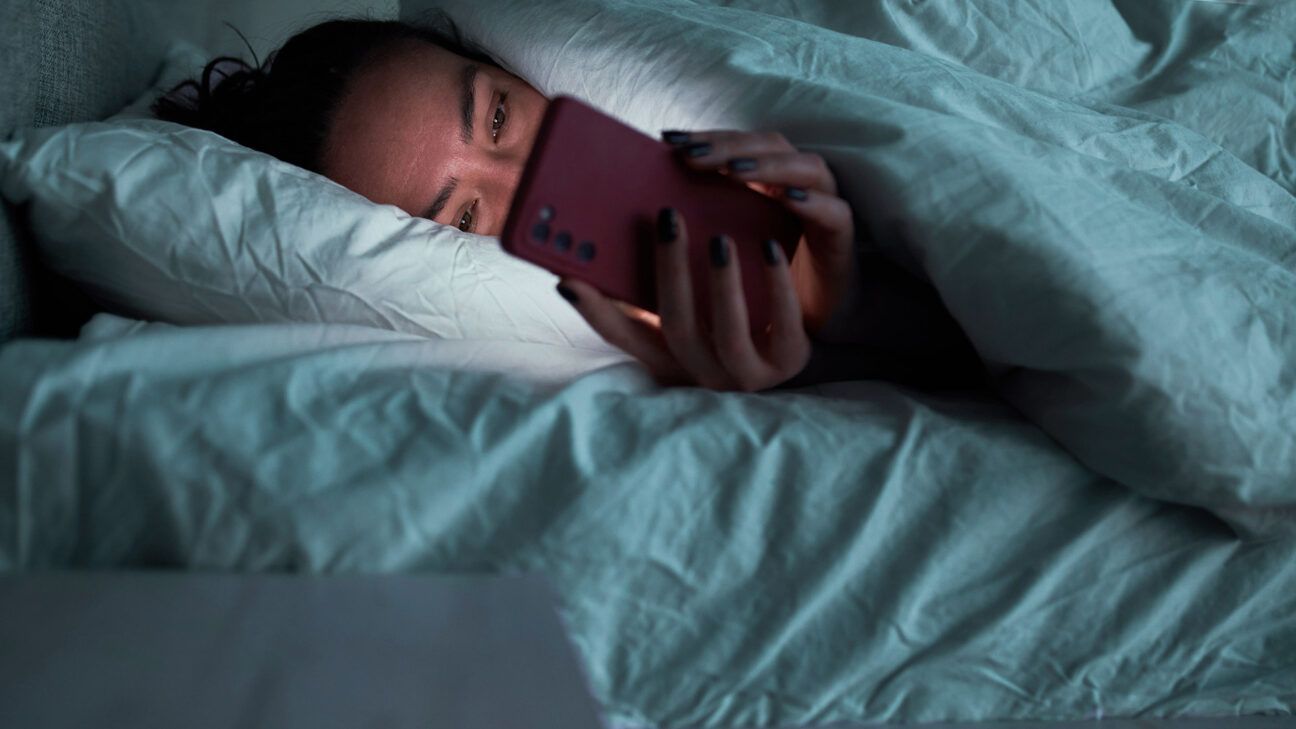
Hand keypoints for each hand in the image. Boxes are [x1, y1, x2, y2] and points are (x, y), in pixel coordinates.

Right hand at [556, 207, 810, 390]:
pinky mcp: (793, 361)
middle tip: (669, 218)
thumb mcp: (685, 321)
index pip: (625, 338)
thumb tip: (583, 266)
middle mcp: (707, 374)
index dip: (596, 311)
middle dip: (671, 272)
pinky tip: (770, 247)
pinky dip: (776, 284)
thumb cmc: (731, 328)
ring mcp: (751, 374)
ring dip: (721, 283)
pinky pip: (785, 324)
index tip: (569, 277)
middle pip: (679, 326)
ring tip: (719, 238)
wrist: (793, 362)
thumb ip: (643, 298)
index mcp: (673, 361)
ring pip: (729, 332)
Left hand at [663, 129, 855, 337]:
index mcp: (763, 180)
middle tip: (691, 155)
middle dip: (729, 146)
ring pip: (805, 167)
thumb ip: (689, 231)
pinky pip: (833, 210)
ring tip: (734, 169)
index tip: (667, 141)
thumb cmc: (757, 286)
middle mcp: (795, 182)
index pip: (736, 144)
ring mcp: (823, 203)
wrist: (806, 325)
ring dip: (769, 165)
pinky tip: (788, 199)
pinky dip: (813, 201)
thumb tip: (644, 218)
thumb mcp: (717, 254)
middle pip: (768, 145)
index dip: (705, 138)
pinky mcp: (842, 234)